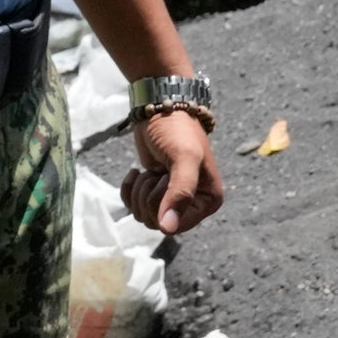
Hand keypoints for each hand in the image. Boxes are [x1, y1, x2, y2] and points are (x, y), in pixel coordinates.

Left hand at [122, 110, 223, 235]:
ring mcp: (172, 198)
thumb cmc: (177, 130)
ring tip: (152, 171)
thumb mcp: (184, 158)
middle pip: (157, 223)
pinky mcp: (153, 190)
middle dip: (149, 196)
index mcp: (209, 201)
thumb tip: (168, 229)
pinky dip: (129, 189)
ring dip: (140, 191)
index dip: (162, 204)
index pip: (177, 225)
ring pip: (143, 215)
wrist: (160, 107)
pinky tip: (136, 172)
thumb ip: (180, 193)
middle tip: (158, 172)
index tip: (166, 178)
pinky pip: (133, 205)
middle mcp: (193, 204)